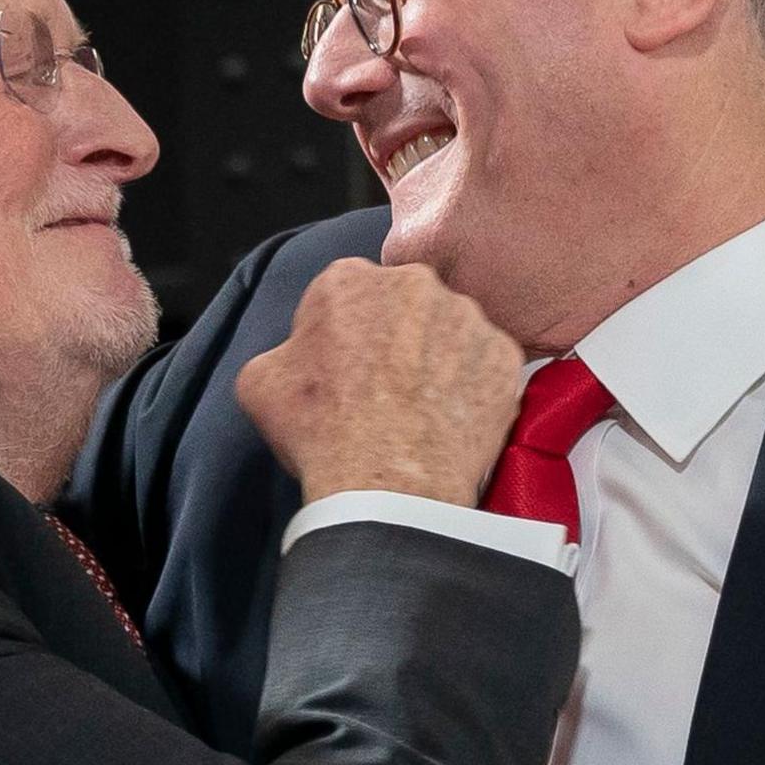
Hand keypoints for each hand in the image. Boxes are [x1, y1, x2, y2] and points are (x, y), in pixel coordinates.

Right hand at [237, 258, 523, 505]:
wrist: (389, 484)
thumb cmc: (321, 431)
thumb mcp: (261, 383)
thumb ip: (283, 351)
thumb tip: (300, 356)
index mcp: (349, 280)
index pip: (347, 293)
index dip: (344, 332)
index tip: (347, 366)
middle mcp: (414, 283)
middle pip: (404, 303)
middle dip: (397, 335)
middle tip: (388, 386)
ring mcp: (466, 316)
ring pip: (452, 329)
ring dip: (440, 356)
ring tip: (425, 406)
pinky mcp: (503, 353)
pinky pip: (487, 362)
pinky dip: (475, 385)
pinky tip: (455, 418)